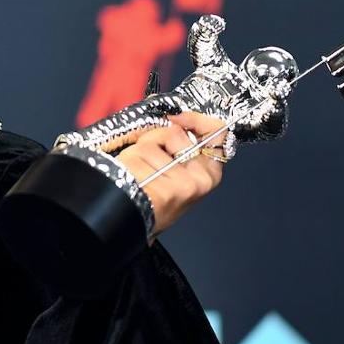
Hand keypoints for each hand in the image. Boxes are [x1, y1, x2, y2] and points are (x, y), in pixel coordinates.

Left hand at [114, 111, 226, 238]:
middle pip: (174, 132)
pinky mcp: (161, 189)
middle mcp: (201, 179)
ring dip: (136, 153)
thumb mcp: (175, 170)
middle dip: (153, 140)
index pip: (218, 132)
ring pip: (150, 143)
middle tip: (147, 164)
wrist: (134, 225)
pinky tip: (130, 180)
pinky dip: (126, 163)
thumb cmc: (153, 200)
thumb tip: (172, 118)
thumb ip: (180, 145)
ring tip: (137, 175)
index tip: (178, 118)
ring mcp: (183, 185)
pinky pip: (136, 156)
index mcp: (209, 173)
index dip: (195, 118)